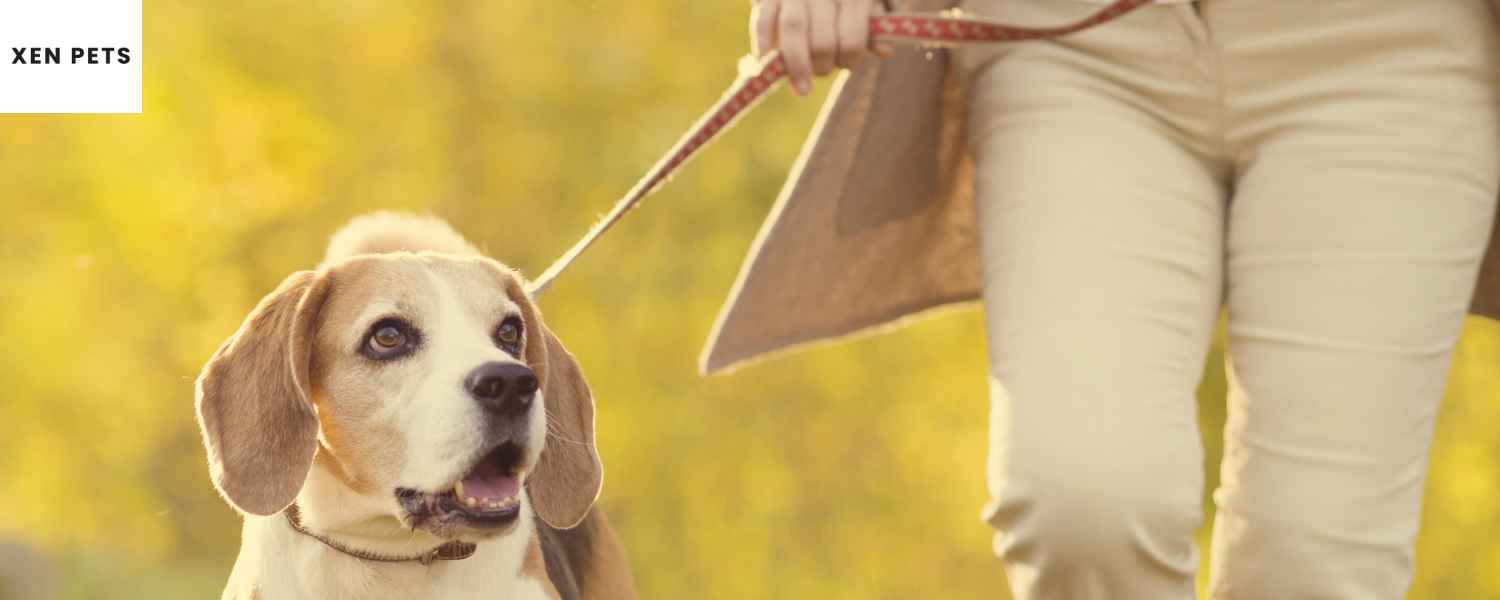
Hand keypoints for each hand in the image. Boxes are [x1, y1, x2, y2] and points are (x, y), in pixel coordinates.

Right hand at [750, 0, 894, 96]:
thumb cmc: (840, 0)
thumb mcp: (863, 6)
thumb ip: (872, 30)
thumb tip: (886, 52)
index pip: (852, 40)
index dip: (850, 61)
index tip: (845, 66)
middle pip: (822, 40)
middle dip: (821, 66)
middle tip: (819, 75)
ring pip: (794, 29)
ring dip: (796, 65)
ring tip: (801, 91)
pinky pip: (764, 19)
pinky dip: (763, 43)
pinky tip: (765, 61)